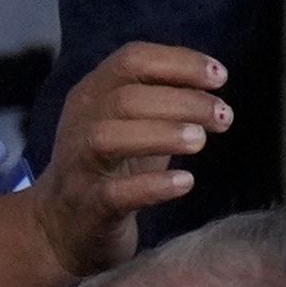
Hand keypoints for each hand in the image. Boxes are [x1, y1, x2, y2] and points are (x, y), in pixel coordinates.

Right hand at [31, 43, 231, 280]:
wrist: (62, 225)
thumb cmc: (110, 169)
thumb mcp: (131, 126)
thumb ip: (163, 102)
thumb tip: (214, 82)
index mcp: (93, 94)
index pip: (132, 60)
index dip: (179, 62)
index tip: (220, 76)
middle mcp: (81, 122)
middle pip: (126, 97)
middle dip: (182, 101)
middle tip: (223, 116)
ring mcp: (80, 165)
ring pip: (110, 138)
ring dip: (162, 135)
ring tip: (201, 140)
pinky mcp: (89, 206)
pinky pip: (116, 192)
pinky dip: (153, 186)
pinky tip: (185, 182)